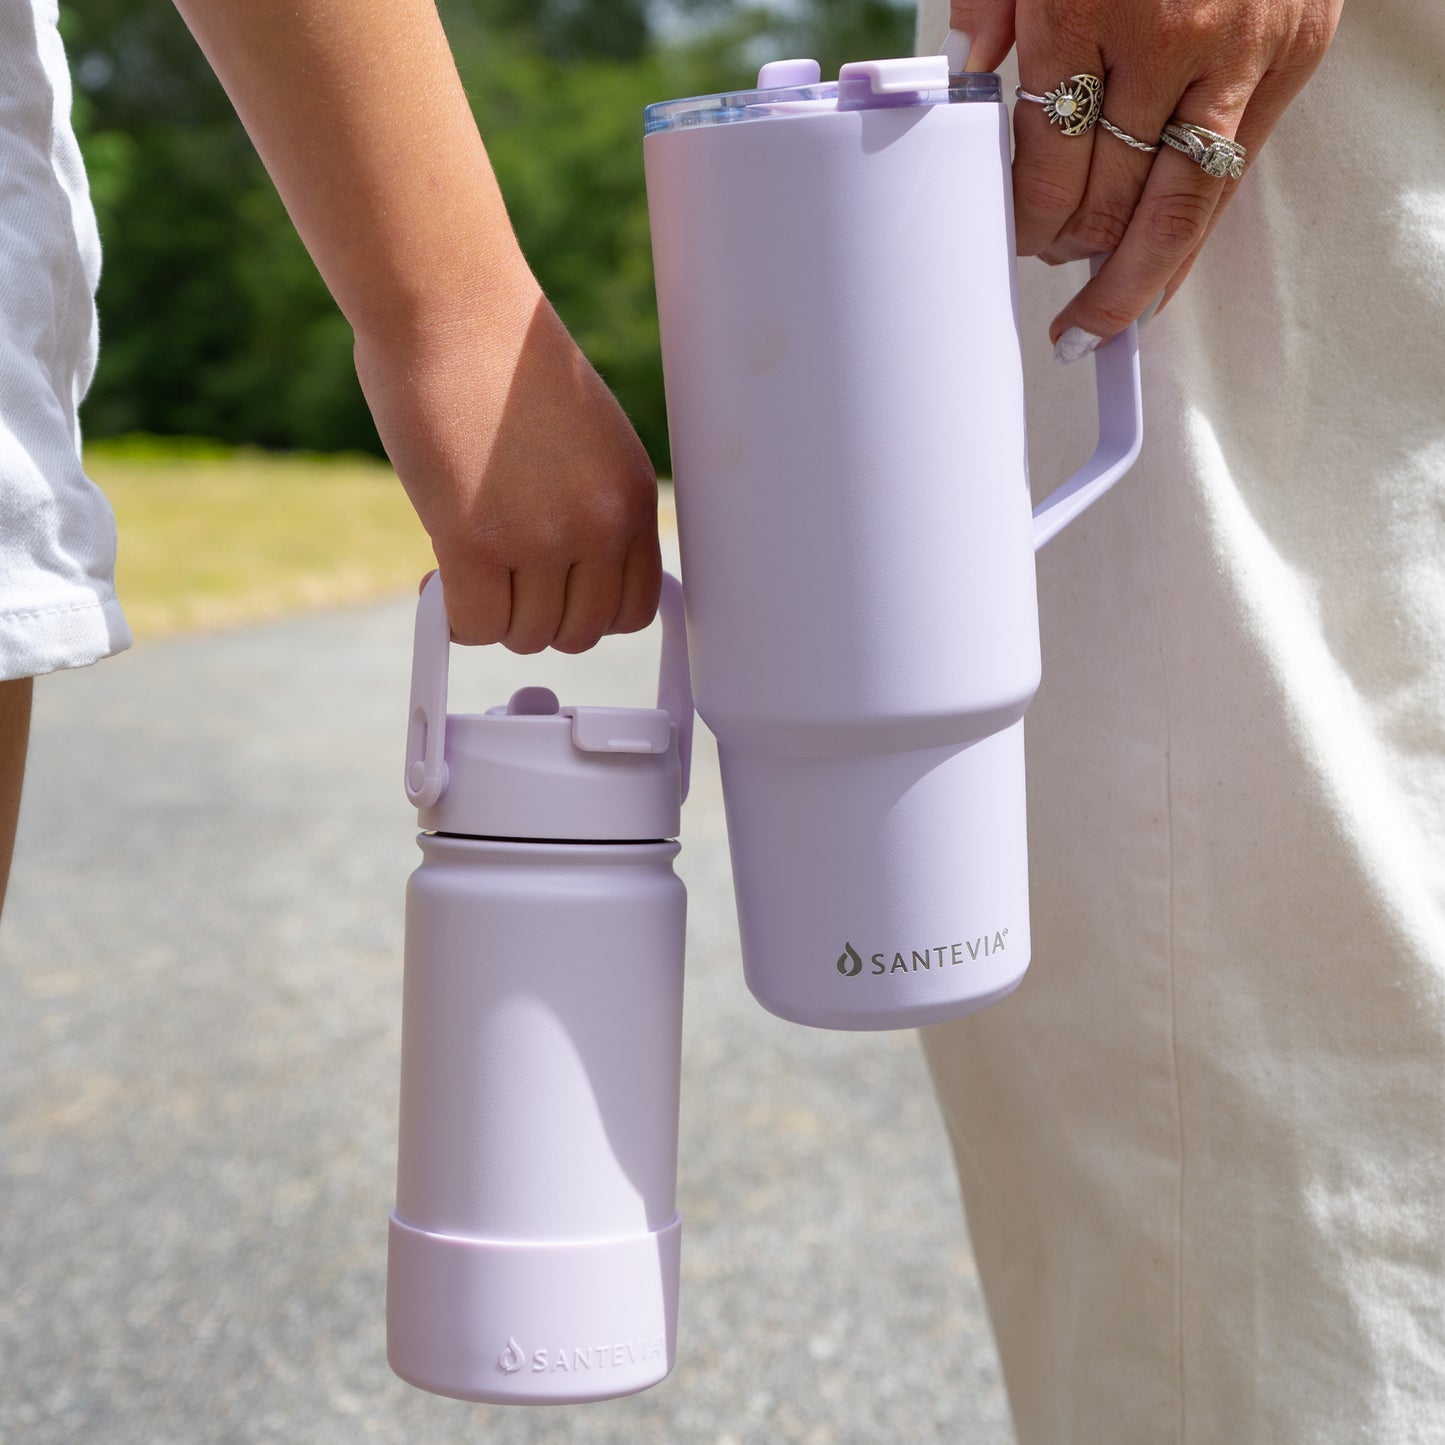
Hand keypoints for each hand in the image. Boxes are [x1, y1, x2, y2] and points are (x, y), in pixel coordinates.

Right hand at [355, 282, 660, 652]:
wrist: (451, 305)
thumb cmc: (501, 359)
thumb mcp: (585, 439)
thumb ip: (587, 506)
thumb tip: (557, 577)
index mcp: (633, 496)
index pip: (634, 609)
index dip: (586, 612)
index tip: (551, 593)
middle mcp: (600, 523)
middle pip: (579, 634)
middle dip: (535, 617)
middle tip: (498, 580)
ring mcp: (543, 537)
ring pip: (526, 635)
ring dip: (492, 615)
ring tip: (463, 566)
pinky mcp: (476, 540)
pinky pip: (474, 625)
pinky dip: (453, 618)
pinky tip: (437, 578)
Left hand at [950, 0, 1342, 354]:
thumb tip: (966, 70)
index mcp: (1091, 6)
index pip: (1049, 166)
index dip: (1027, 220)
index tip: (1017, 237)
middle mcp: (1174, 41)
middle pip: (1111, 202)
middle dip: (1071, 254)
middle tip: (1050, 282)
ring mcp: (1246, 52)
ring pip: (1183, 212)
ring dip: (1137, 285)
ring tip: (1101, 330)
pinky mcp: (1296, 55)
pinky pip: (1232, 176)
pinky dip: (1192, 235)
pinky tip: (1163, 274)